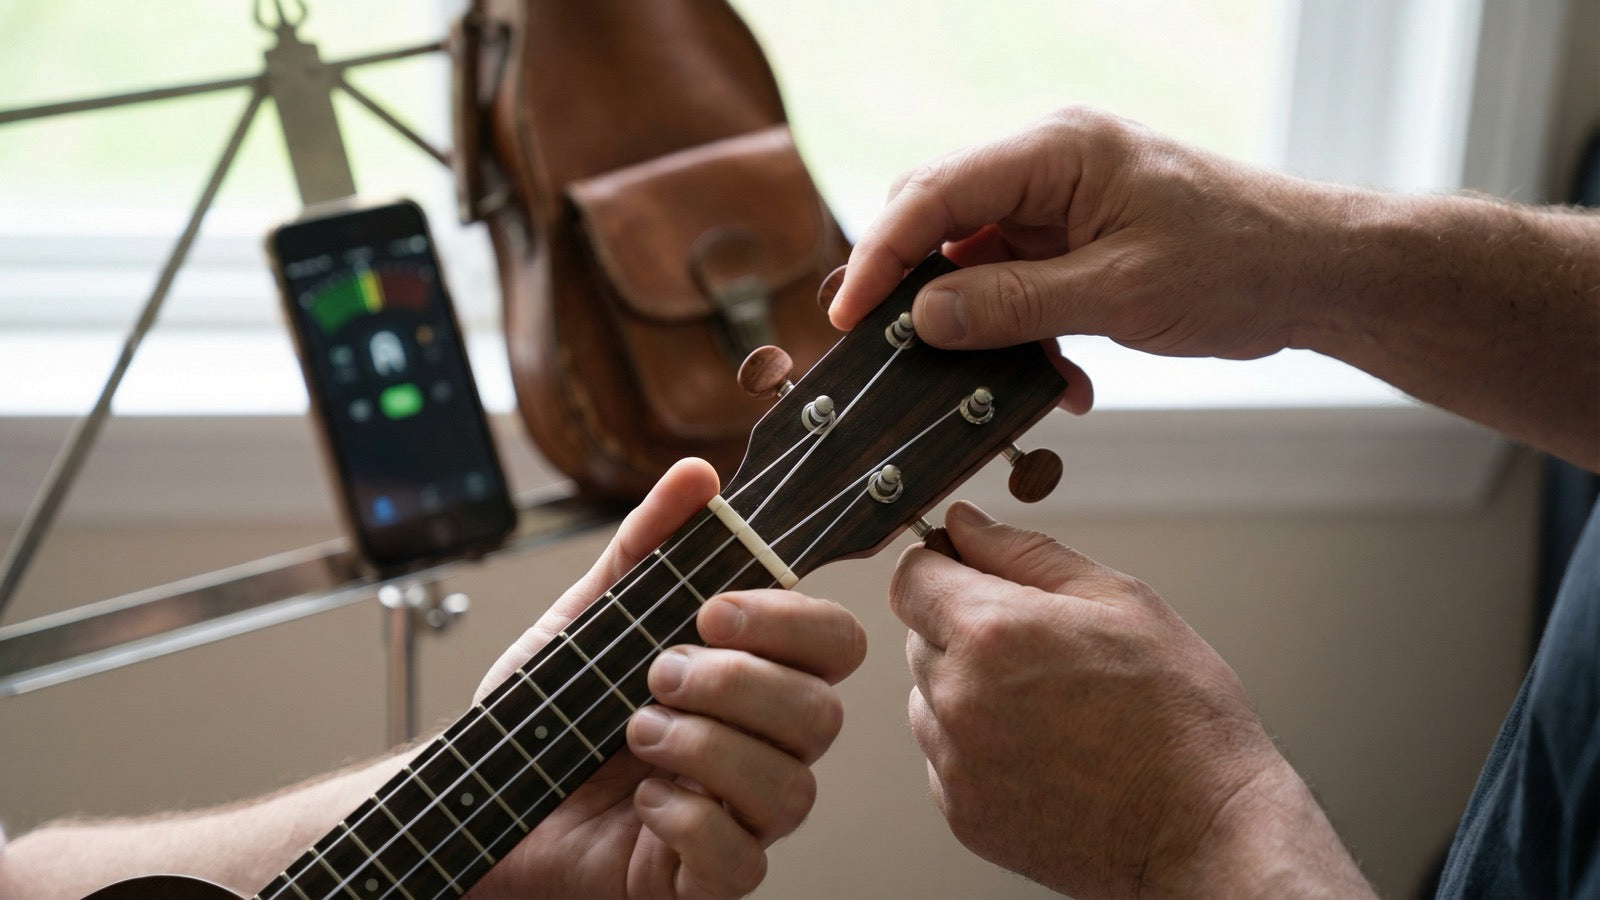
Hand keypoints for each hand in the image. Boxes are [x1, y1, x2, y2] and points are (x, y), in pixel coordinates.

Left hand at [471, 459, 867, 897]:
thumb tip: (698, 477)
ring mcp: (741, 816)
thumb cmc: (545, 714)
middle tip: (655, 674)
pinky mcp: (706, 879)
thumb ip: (643, 547)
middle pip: (822, 712)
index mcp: (752, 675)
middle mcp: (762, 746)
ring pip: (792, 788)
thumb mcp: (586, 616)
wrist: (478, 797)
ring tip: (635, 732)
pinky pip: (741, 860)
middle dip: (735, 684)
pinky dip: (690, 820)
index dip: (791, 622)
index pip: (833, 643)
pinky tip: (644, 801)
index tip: (709, 611)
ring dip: (705, 749)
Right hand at [830, 106, 1337, 360]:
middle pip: (939, 216)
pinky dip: (1019, 332)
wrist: (1314, 272)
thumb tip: (924, 320)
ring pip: (971, 257)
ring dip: (977, 323)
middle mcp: (1048, 163)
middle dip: (912, 287)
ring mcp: (1060, 201)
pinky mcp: (1074, 238)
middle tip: (886, 350)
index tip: (848, 316)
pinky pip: (1014, 281)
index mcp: (1057, 150)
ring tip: (996, 382)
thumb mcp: (1121, 294)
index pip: (937, 193)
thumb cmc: (1239, 263)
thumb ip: (1014, 305)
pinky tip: (1057, 379)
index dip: (882, 254)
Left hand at [892, 502, 1369, 896]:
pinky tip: (1042, 749)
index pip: (910, 577)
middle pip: (917, 635)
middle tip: (1041, 649)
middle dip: (962, 627)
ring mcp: (955, 763)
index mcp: (991, 633)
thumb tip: (963, 523)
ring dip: (966, 688)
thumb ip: (1025, 552)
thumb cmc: (1180, 712)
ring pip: (928, 697)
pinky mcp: (962, 812)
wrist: (1203, 828)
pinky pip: (945, 755)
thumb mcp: (1120, 600)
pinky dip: (977, 745)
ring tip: (1047, 706)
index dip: (942, 567)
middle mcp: (958, 698)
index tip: (975, 575)